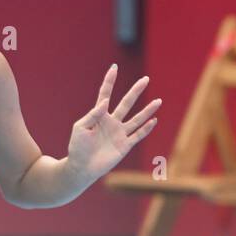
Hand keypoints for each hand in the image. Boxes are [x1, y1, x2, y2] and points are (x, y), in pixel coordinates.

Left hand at [67, 65, 160, 183]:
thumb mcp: (81, 127)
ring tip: (158, 101)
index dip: (110, 81)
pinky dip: (146, 128)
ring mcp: (119, 133)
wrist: (81, 167)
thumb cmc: (77, 147)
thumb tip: (104, 102)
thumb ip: (93, 114)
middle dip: (135, 91)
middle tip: (145, 79)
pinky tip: (154, 120)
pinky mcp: (125, 145)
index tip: (114, 67)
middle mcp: (111, 122)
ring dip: (147, 110)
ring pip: (136, 119)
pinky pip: (138, 135)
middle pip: (126, 103)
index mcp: (99, 115)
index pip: (105, 94)